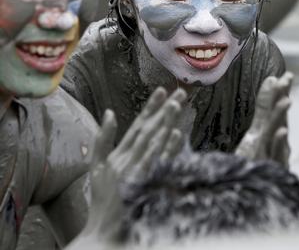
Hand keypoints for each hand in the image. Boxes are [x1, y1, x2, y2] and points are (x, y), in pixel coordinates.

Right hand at [85, 87, 186, 243]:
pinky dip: (165, 148)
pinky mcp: (142, 184)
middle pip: (149, 130)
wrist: (104, 230)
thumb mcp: (97, 167)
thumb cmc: (103, 198)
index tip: (162, 90)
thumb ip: (102, 139)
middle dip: (164, 109)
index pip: (138, 125)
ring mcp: (134, 171)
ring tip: (177, 104)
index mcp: (119, 154)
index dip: (150, 107)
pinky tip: (175, 134)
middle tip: (180, 92)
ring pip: (153, 142)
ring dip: (166, 122)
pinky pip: (156, 163)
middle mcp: (127, 159)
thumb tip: (108, 112)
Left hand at [235, 72, 292, 167]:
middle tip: (286, 79)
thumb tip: (271, 79)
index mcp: (272, 128)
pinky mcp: (273, 166)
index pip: (276, 106)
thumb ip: (265, 106)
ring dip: (282, 116)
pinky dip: (279, 143)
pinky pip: (276, 153)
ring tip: (286, 101)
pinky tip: (282, 132)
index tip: (287, 75)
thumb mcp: (258, 131)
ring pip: (278, 132)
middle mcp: (277, 139)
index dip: (281, 91)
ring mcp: (276, 152)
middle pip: (279, 115)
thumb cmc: (261, 159)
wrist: (263, 190)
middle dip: (283, 97)